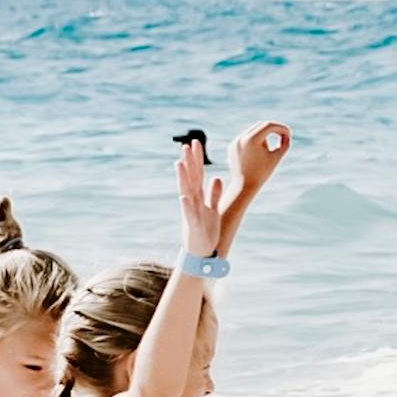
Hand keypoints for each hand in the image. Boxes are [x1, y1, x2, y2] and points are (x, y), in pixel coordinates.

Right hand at [176, 138, 223, 257]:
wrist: (200, 253)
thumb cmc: (206, 231)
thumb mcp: (213, 210)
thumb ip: (214, 194)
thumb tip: (216, 178)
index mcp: (198, 198)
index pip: (198, 174)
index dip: (197, 159)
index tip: (196, 143)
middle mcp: (193, 202)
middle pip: (191, 178)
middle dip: (188, 163)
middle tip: (185, 145)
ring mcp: (191, 212)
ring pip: (187, 192)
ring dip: (183, 179)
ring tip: (179, 164)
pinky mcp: (193, 225)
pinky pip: (190, 214)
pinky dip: (186, 205)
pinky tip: (183, 196)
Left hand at [228, 121, 290, 195]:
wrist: (244, 187)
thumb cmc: (262, 174)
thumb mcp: (276, 158)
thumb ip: (284, 144)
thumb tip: (286, 134)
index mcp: (252, 140)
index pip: (269, 126)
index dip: (280, 128)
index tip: (288, 133)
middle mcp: (241, 138)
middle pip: (260, 125)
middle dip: (272, 130)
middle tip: (282, 135)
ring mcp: (235, 142)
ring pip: (253, 132)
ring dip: (263, 138)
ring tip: (262, 157)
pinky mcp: (232, 147)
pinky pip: (245, 139)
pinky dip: (253, 143)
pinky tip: (254, 158)